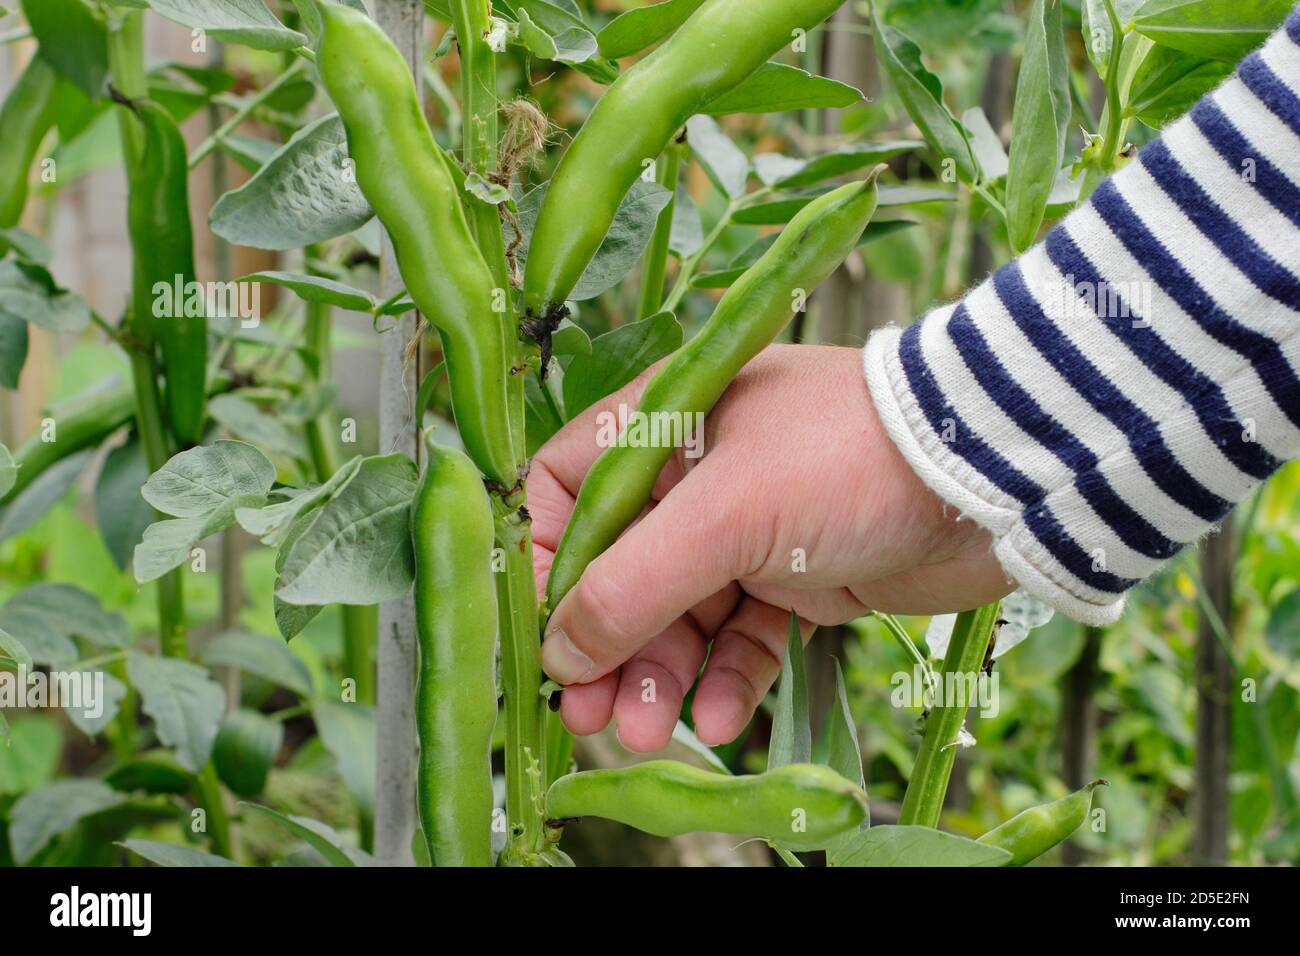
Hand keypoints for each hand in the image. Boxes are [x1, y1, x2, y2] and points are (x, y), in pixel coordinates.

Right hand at [530, 344, 1011, 751]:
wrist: (990, 478)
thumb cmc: (846, 460)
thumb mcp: (726, 515)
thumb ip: (634, 583)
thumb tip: (561, 651)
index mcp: (662, 428)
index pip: (565, 494)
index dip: (547, 568)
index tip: (548, 639)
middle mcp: (695, 478)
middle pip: (619, 571)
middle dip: (606, 647)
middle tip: (591, 718)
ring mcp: (748, 532)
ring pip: (678, 615)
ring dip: (660, 676)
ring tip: (651, 735)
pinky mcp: (797, 579)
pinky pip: (743, 638)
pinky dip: (729, 679)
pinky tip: (722, 722)